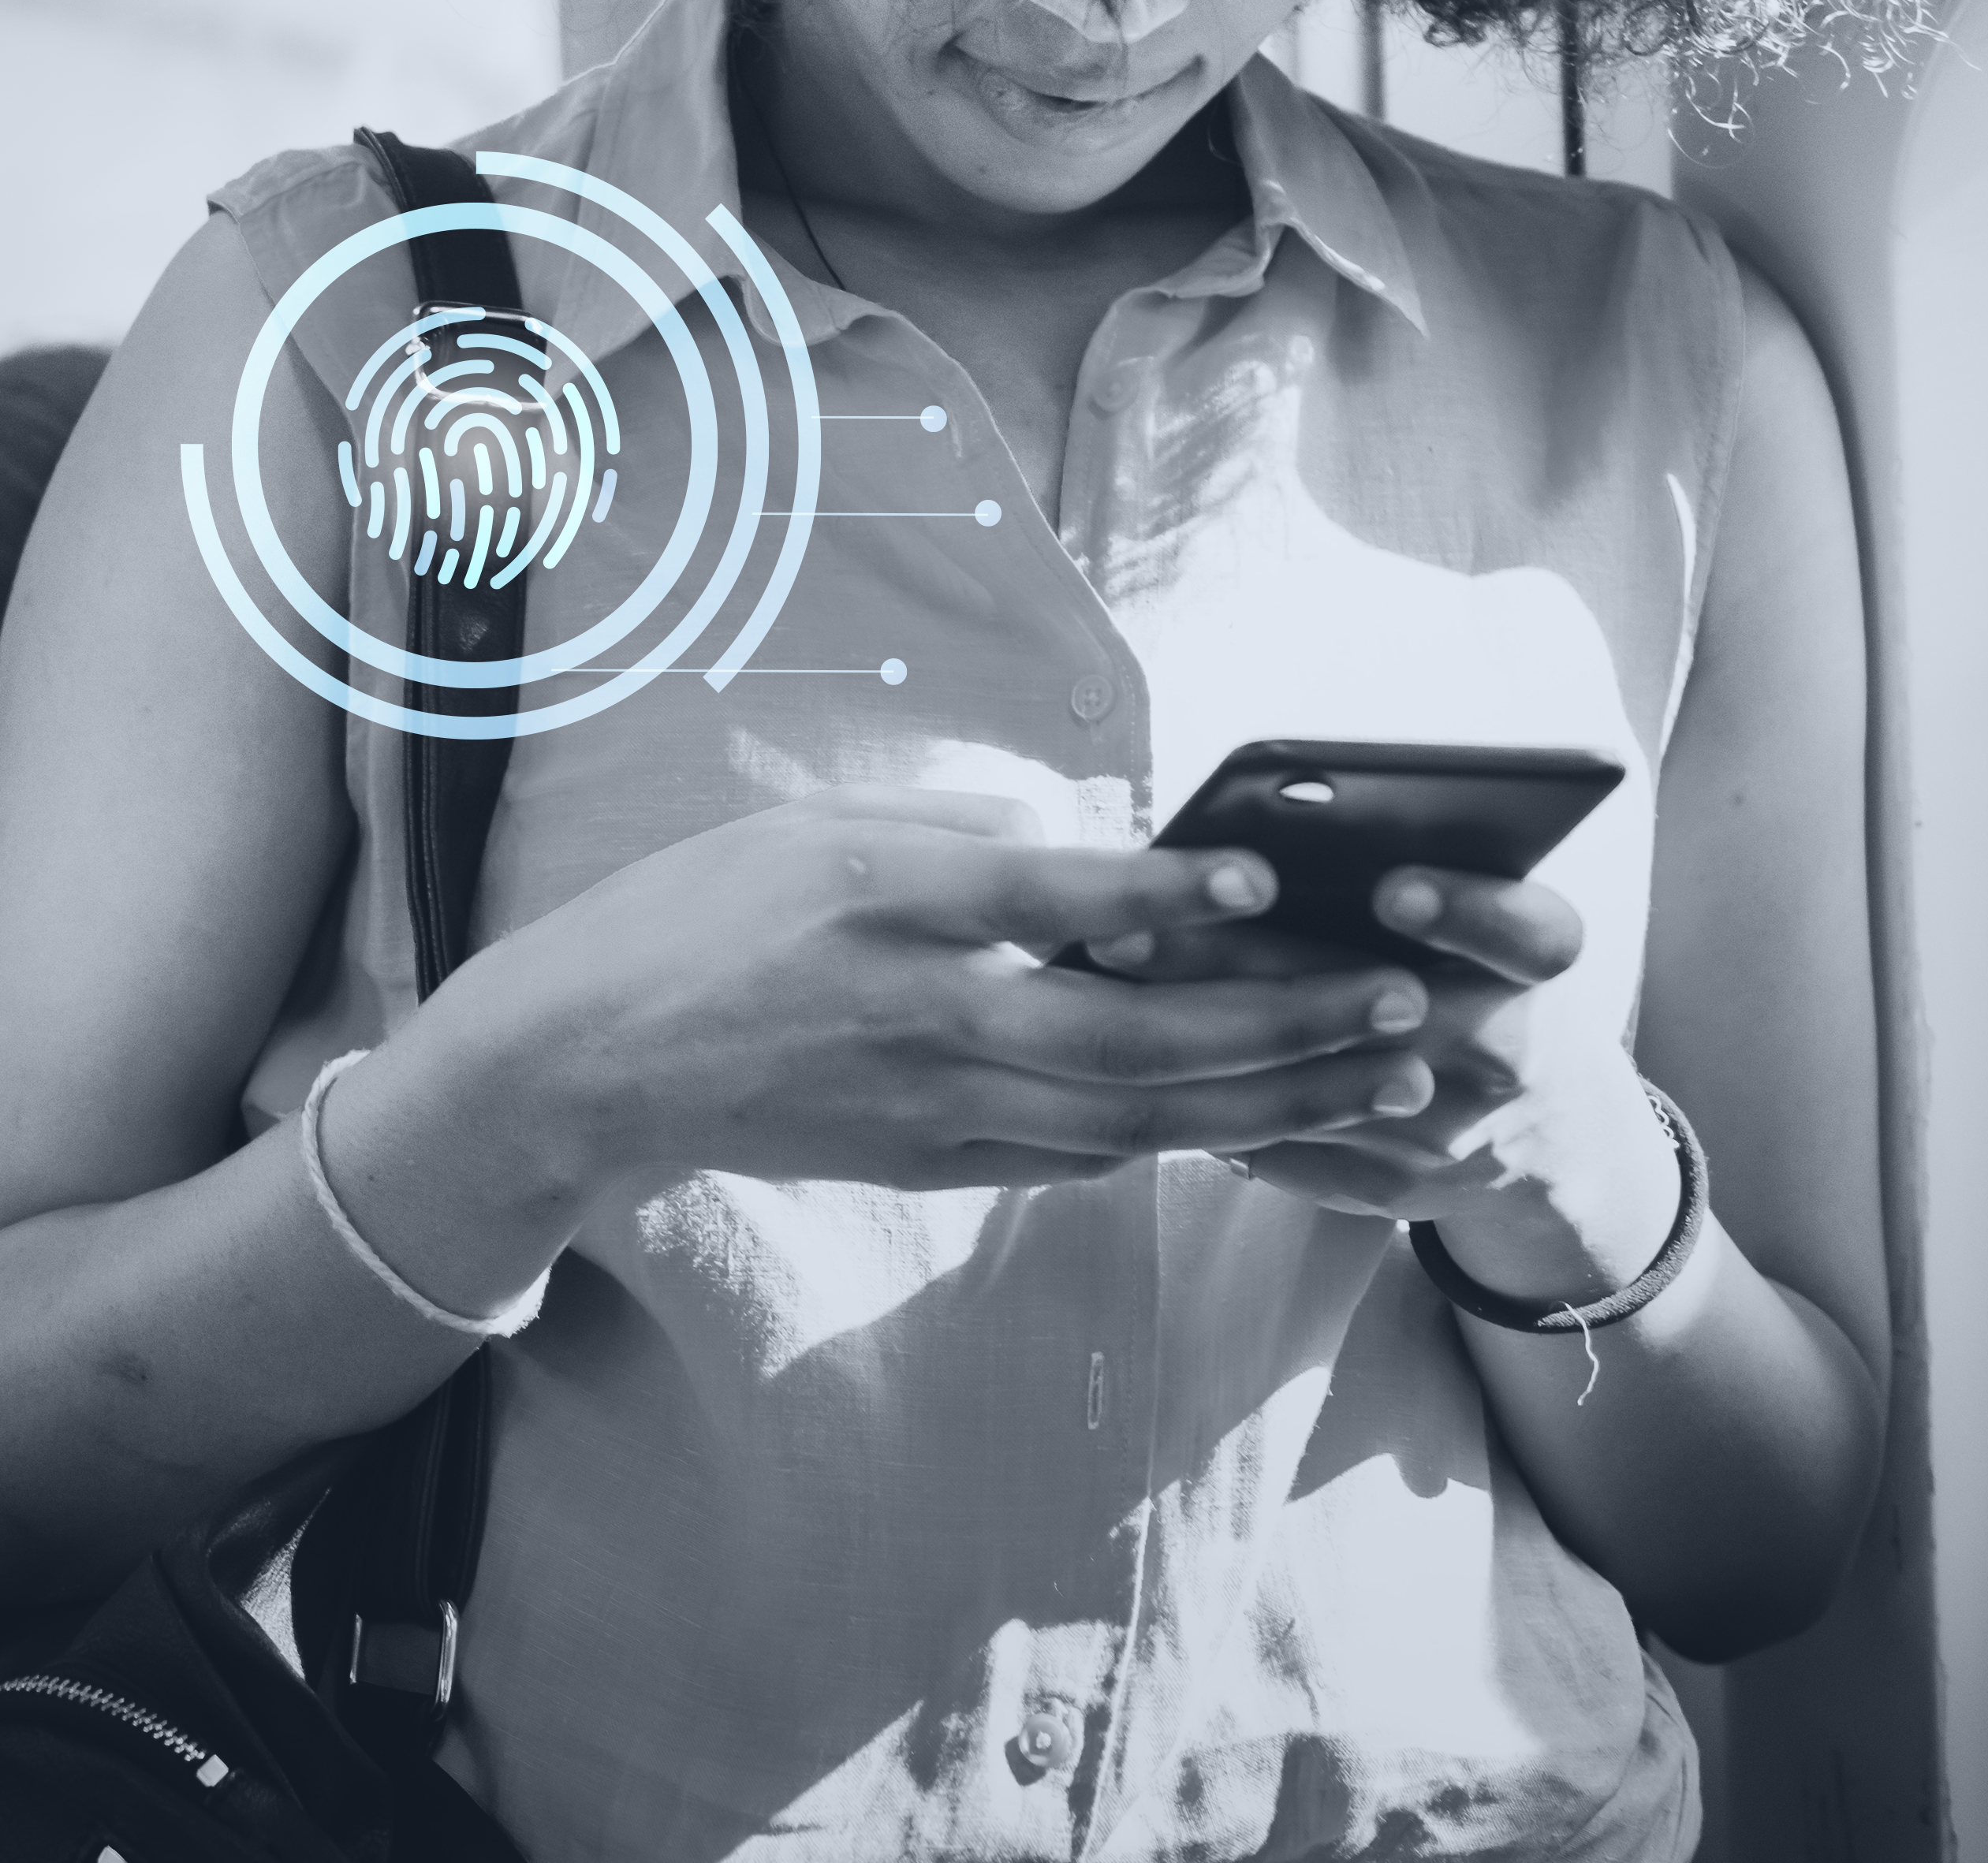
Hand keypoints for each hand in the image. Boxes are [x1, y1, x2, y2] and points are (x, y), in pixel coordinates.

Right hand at [427, 786, 1442, 1209]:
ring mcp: (931, 1105)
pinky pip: (1083, 1155)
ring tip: (1379, 1069)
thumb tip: (1081, 843)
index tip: (1265, 874)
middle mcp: (920, 1015)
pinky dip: (1181, 1135)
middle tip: (1397, 998)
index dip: (1164, 891)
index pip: (1047, 899)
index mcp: (884, 906)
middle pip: (1134, 1035)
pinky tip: (1258, 1113)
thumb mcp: (806, 826)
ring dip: (1271, 1096)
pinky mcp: (931, 1161)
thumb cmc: (691, 918)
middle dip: (1283, 1022)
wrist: (590, 1063)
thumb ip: (952, 828)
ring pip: (1135, 1115)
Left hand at [1107, 865, 1674, 1304]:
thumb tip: (1258, 826)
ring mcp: (1450, 1133)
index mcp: (1539, 973)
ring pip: (1312, 1086)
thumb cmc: (1480, 983)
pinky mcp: (1395, 1189)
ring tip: (1101, 981)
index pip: (1530, 937)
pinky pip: (1285, 1148)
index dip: (1466, 912)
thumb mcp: (1481, 928)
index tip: (1390, 887)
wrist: (1548, 1137)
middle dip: (1247, 964)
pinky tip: (1120, 1056)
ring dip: (1199, 1037)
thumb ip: (1404, 877)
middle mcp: (1508, 1054)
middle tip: (1130, 927)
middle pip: (1378, 1007)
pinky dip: (1205, 1100)